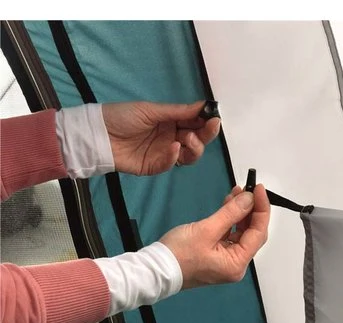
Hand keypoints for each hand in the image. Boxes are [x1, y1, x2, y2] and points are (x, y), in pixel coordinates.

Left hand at [102, 100, 219, 175]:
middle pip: (197, 140)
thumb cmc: (122, 117)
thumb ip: (178, 111)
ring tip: (188, 139)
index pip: (195, 123)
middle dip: (205, 134)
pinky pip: (171, 164)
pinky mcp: (155, 166)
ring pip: (190, 155)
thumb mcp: (151, 110)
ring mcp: (164, 153)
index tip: (215, 118)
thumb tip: (204, 105)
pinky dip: (175, 157)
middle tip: (208, 128)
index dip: (206, 121)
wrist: (97, 135)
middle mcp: (172, 137)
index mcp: (172, 121)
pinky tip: (174, 148)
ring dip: (195, 147)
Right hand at [159, 184, 270, 288]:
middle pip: (252, 233)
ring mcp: (226, 260)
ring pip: (241, 232)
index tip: (259, 190)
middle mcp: (235, 264)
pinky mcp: (217, 254)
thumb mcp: (207, 230)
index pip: (259, 233)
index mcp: (236, 264)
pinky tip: (229, 204)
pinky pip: (230, 234)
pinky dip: (231, 219)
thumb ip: (231, 213)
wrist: (155, 269)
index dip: (262, 209)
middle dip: (252, 209)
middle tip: (249, 189)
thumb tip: (249, 199)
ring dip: (241, 212)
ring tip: (238, 192)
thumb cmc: (178, 254)